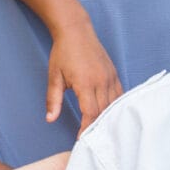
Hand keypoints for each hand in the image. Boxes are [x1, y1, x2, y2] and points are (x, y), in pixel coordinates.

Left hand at [46, 18, 122, 132]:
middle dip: (97, 128)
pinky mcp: (114, 73)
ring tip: (101, 131)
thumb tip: (50, 119)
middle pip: (103, 112)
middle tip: (91, 140)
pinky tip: (110, 115)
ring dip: (107, 119)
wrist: (76, 29)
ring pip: (113, 105)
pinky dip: (115, 107)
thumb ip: (53, 99)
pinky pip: (119, 95)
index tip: (81, 140)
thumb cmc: (62, 52)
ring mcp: (110, 76)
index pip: (90, 113)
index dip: (86, 129)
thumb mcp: (54, 76)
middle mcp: (102, 80)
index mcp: (86, 83)